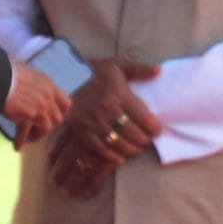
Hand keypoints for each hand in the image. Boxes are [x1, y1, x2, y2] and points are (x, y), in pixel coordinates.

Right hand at [3, 63, 71, 148]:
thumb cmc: (2, 73)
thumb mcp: (24, 73)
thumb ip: (32, 83)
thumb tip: (30, 89)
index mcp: (48, 83)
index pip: (65, 103)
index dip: (60, 114)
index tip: (53, 120)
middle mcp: (49, 94)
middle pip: (57, 118)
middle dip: (47, 126)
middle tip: (37, 130)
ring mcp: (42, 105)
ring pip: (47, 127)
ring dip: (36, 135)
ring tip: (27, 139)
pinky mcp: (31, 114)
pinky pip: (29, 132)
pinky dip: (23, 139)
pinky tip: (17, 146)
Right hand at [48, 59, 161, 194]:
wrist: (63, 77)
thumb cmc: (93, 71)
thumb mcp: (117, 65)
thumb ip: (139, 69)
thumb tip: (159, 70)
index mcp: (120, 94)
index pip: (144, 117)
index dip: (154, 128)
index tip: (156, 130)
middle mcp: (108, 109)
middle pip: (133, 133)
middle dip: (144, 141)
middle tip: (146, 141)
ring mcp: (94, 121)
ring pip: (118, 143)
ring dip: (131, 150)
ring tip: (136, 149)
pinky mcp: (81, 129)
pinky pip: (99, 148)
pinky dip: (111, 157)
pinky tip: (120, 158)